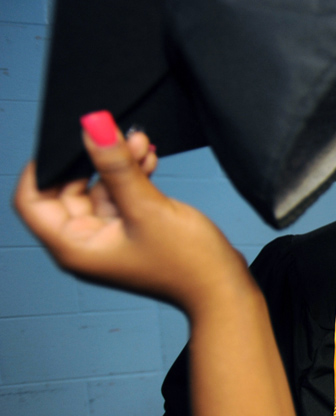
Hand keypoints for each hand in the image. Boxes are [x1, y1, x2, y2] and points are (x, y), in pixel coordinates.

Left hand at [12, 111, 249, 317]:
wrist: (222, 288)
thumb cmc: (187, 263)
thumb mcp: (147, 206)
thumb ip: (117, 166)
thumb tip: (94, 127)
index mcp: (75, 246)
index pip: (32, 202)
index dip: (42, 168)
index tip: (65, 141)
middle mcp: (86, 243)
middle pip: (68, 191)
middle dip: (92, 160)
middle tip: (116, 134)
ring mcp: (110, 237)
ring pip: (99, 189)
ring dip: (117, 164)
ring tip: (140, 143)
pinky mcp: (132, 231)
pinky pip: (121, 195)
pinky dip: (131, 176)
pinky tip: (148, 158)